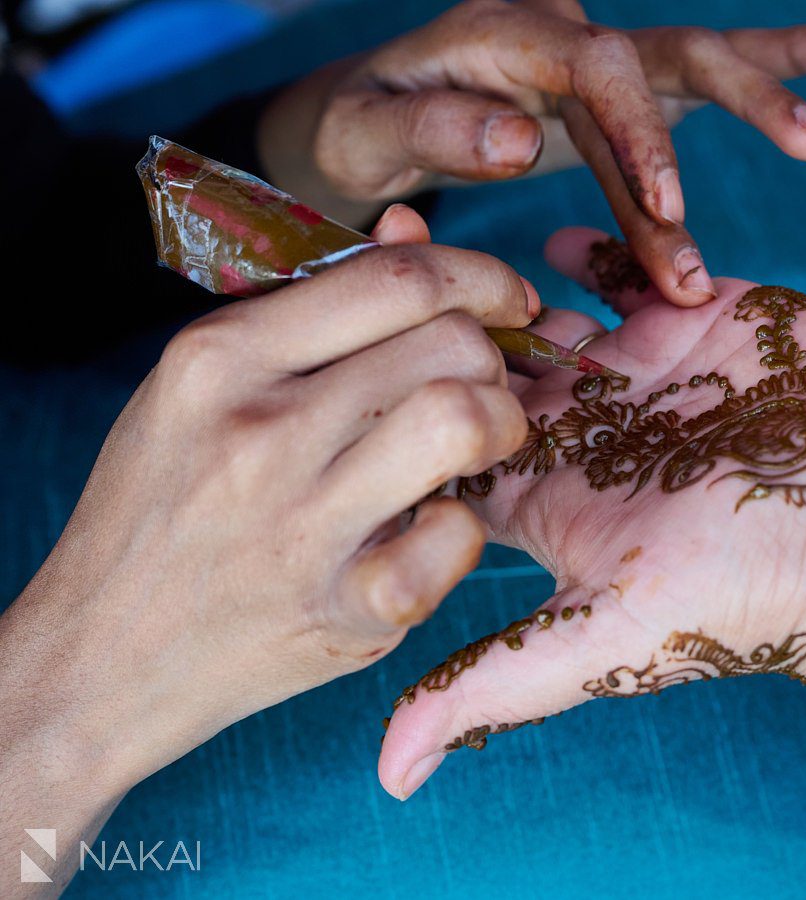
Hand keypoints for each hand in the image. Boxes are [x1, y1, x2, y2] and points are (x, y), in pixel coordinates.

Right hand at [0, 206, 533, 807]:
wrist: (102, 655)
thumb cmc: (166, 505)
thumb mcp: (206, 386)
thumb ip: (313, 306)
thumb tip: (415, 231)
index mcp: (222, 356)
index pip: (396, 278)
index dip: (481, 278)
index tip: (506, 301)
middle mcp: (260, 429)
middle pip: (449, 343)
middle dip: (496, 358)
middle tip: (485, 387)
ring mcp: (301, 524)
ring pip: (462, 421)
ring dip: (502, 427)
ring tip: (483, 447)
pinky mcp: (344, 611)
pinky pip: (456, 540)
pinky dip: (465, 532)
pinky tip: (434, 532)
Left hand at [258, 0, 805, 303]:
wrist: (367, 114)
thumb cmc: (359, 127)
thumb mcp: (364, 133)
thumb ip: (434, 133)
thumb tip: (522, 141)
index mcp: (501, 34)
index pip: (592, 67)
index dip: (640, 135)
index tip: (667, 211)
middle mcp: (560, 34)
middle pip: (666, 51)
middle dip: (739, 103)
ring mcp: (596, 61)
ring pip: (697, 63)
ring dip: (770, 95)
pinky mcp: (619, 96)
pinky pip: (697, 83)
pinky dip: (772, 72)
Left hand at [377, 228, 805, 799]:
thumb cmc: (752, 592)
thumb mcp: (611, 639)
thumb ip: (495, 684)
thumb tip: (387, 781)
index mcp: (547, 497)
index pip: (437, 445)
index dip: (381, 404)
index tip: (327, 358)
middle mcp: (583, 431)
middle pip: (472, 365)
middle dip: (420, 318)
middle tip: (366, 258)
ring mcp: (638, 372)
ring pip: (537, 308)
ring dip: (492, 277)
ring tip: (438, 238)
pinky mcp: (699, 318)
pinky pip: (625, 266)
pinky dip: (591, 249)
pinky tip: (560, 243)